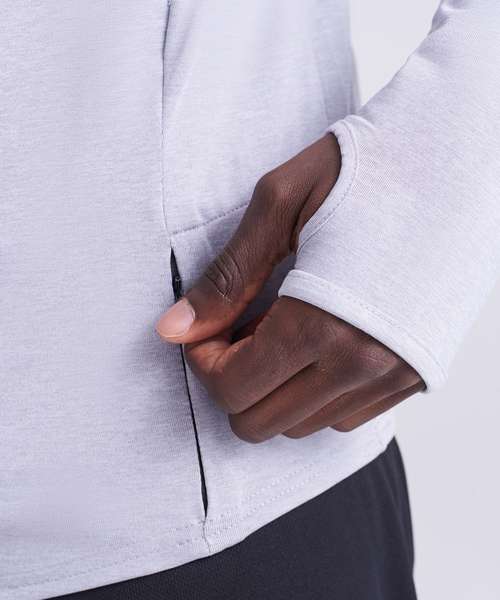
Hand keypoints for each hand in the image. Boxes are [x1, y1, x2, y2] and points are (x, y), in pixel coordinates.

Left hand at [156, 135, 423, 442]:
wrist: (460, 160)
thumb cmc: (369, 168)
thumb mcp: (281, 205)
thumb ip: (226, 278)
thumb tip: (172, 330)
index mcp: (321, 323)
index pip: (232, 390)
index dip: (203, 361)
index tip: (208, 326)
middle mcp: (362, 365)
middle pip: (260, 422)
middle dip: (232, 379)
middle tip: (240, 327)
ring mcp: (394, 376)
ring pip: (301, 426)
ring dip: (273, 387)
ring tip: (281, 328)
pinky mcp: (414, 376)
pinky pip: (345, 418)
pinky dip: (315, 392)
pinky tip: (317, 343)